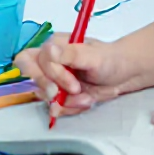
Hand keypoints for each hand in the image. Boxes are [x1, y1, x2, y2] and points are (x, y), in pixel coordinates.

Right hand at [15, 34, 130, 119]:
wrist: (124, 75)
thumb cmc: (109, 59)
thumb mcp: (93, 56)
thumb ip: (70, 54)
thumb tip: (48, 50)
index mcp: (54, 46)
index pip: (29, 60)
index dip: (43, 73)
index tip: (68, 82)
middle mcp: (50, 62)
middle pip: (32, 78)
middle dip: (51, 89)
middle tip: (74, 91)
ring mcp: (55, 80)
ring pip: (44, 96)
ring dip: (66, 101)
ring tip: (87, 97)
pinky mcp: (62, 95)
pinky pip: (56, 107)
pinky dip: (71, 108)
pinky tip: (86, 101)